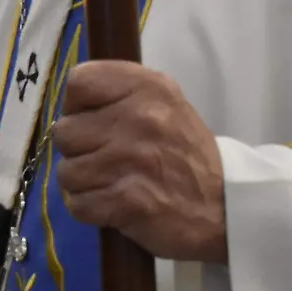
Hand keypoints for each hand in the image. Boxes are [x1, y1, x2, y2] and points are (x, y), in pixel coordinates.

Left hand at [51, 61, 226, 262]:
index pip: (80, 81)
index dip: (78, 105)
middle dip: (79, 149)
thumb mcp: (164, 103)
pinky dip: (90, 209)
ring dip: (84, 183)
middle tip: (106, 158)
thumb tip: (70, 106)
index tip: (94, 120)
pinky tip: (113, 204)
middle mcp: (139, 118)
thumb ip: (119, 93)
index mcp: (148, 87)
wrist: (227, 206)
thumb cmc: (185, 152)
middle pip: (64, 131)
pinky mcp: (127, 201)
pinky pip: (77, 204)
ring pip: (66, 172)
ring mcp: (131, 160)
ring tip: (111, 183)